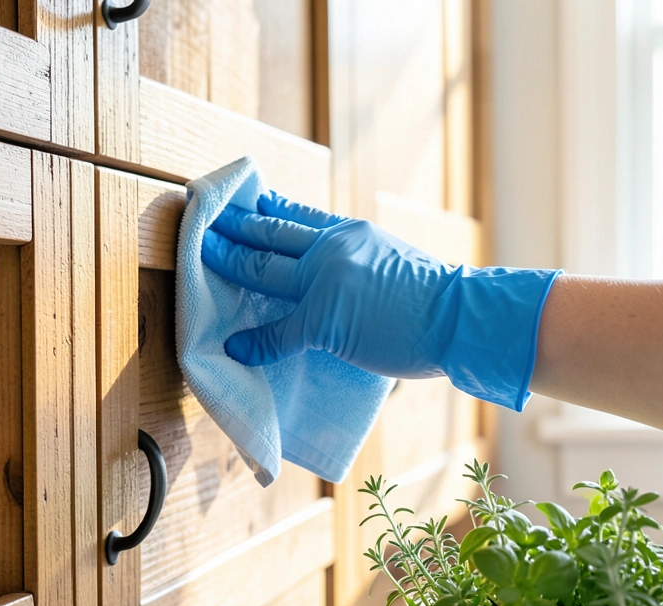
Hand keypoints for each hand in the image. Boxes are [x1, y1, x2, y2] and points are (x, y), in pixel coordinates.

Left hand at [201, 190, 561, 410]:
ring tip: (200, 257)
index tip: (239, 201)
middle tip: (201, 219)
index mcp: (350, 233)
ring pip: (262, 267)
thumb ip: (359, 263)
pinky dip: (254, 341)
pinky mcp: (324, 320)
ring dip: (227, 261)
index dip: (263, 207)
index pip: (295, 215)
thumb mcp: (394, 259)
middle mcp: (331, 248)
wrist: (461, 316)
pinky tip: (235, 347)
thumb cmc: (439, 299)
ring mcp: (324, 282)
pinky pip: (278, 332)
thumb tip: (344, 279)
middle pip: (268, 232)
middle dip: (231, 226)